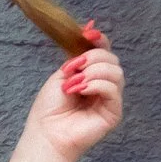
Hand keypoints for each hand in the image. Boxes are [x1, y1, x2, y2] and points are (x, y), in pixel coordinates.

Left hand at [21, 21, 123, 161]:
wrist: (46, 134)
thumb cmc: (49, 108)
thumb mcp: (62, 74)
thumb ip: (77, 55)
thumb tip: (89, 27)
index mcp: (92, 76)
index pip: (105, 52)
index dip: (100, 40)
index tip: (88, 34)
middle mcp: (104, 86)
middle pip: (111, 59)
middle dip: (92, 58)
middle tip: (71, 69)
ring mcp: (110, 100)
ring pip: (115, 72)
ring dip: (92, 72)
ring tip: (73, 84)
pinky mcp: (114, 113)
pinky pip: (113, 89)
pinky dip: (96, 85)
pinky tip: (80, 90)